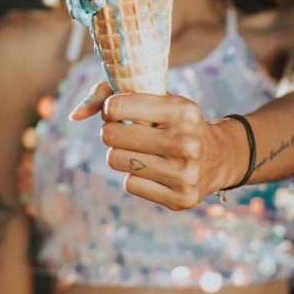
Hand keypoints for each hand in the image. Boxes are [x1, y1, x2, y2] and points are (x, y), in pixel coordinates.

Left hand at [70, 81, 244, 209]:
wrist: (219, 157)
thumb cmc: (176, 121)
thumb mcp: (157, 98)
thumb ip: (109, 94)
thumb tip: (74, 115)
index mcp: (181, 111)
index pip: (117, 107)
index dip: (110, 109)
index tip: (117, 111)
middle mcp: (186, 142)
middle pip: (111, 136)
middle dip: (110, 132)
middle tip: (124, 132)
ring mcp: (184, 174)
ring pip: (116, 161)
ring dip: (120, 155)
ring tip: (138, 150)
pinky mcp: (180, 199)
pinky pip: (130, 184)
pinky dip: (134, 175)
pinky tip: (153, 169)